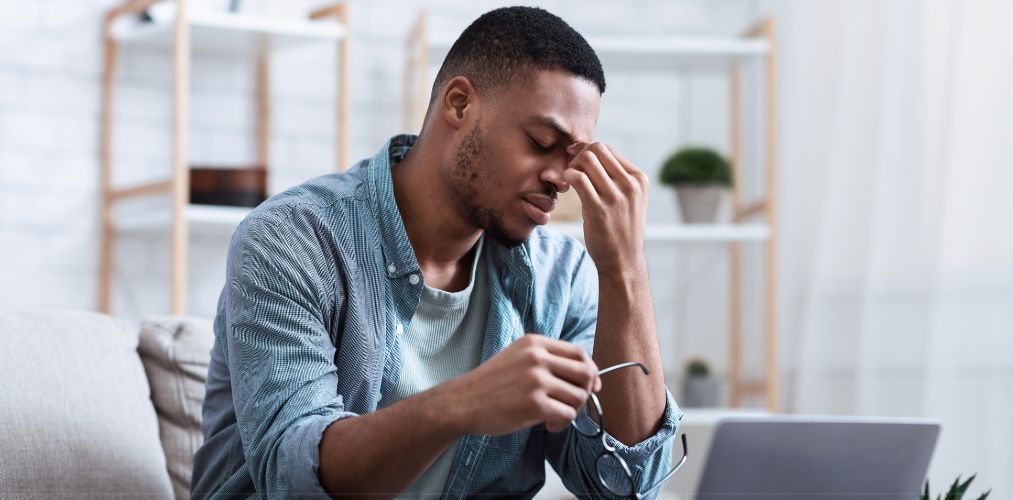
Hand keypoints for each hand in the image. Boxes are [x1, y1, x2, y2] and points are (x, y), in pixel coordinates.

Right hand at [442, 334, 600, 433]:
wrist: (463, 402)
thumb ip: (547, 360)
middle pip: (585, 373)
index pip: (579, 352)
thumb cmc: (491, 384)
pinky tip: (547, 424)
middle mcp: (538, 358)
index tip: (590, 386)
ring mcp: (536, 380)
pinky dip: (562, 424)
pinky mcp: (535, 404)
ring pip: (579, 396)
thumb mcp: (518, 357)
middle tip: (570, 404)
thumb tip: (587, 376)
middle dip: (584, 392)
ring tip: (554, 416)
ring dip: (572, 411)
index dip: (590, 371)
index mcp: (535, 343)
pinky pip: (567, 414)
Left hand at [563, 142, 649, 276]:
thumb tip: (587, 151)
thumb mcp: (628, 199)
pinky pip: (578, 179)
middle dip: (579, 156)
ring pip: (587, 159)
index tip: (577, 165)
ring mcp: (616, 197)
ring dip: (572, 166)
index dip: (588, 152)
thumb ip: (615, 177)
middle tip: (572, 172)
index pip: (608, 150)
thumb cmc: (621, 228)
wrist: (623, 261)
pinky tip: (567, 187)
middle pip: (597, 149)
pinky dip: (568, 177)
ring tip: (569, 181)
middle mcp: (630, 185)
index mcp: (639, 179)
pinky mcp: (599, 210)